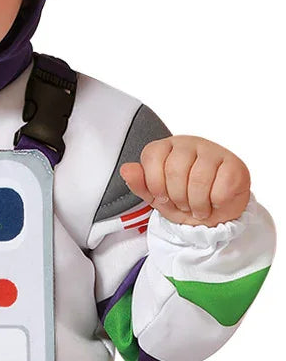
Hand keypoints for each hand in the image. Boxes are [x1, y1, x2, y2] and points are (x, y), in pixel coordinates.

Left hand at [119, 135, 250, 225]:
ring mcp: (214, 151)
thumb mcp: (158, 198)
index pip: (151, 156)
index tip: (163, 196)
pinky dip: (215, 203)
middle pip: (174, 170)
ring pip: (198, 180)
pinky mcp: (235, 164)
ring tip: (199, 207)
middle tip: (184, 204)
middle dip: (177, 197)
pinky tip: (216, 202)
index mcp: (168, 147)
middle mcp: (190, 143)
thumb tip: (126, 169)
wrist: (215, 217)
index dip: (155, 184)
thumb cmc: (186, 202)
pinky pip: (220, 187)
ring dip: (196, 204)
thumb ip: (141, 184)